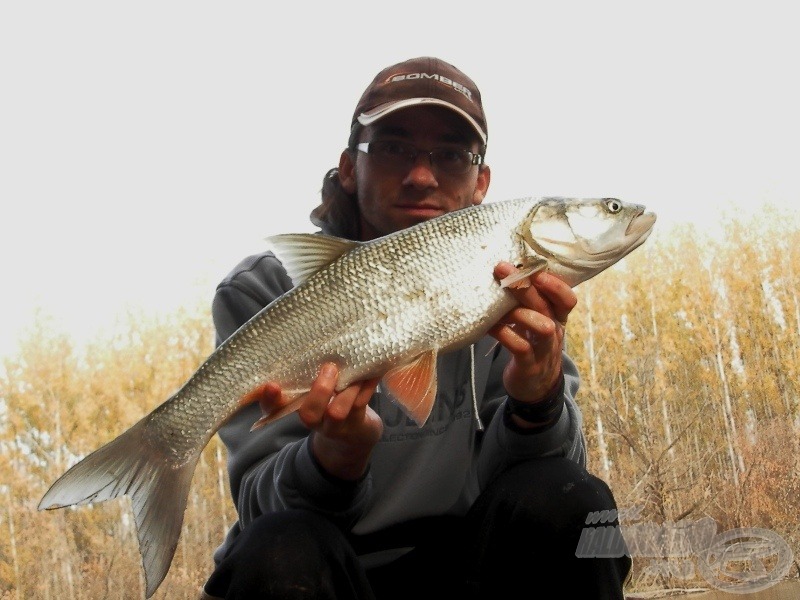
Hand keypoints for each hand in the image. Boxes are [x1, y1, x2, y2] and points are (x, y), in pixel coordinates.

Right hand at [255, 364, 382, 480]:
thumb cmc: (328, 401)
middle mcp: (313, 419)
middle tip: (329, 368)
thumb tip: (311, 338)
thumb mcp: (312, 389)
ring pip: (337, 411)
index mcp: (296, 407)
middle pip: (308, 413)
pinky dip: (367, 386)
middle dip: (319, 391)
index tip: (272, 385)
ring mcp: (335, 425)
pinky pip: (361, 404)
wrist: (352, 435)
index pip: (273, 407)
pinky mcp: (356, 423)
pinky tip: (373, 372)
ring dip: (348, 389)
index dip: (269, 399)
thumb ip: (308, 373)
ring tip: (355, 372)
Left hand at [489, 262, 576, 403]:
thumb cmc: (532, 346)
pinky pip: (520, 347)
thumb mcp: (535, 323)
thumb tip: (503, 273)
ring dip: (520, 312)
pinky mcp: (530, 366)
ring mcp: (544, 350)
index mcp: (557, 319)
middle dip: (526, 286)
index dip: (554, 284)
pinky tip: (490, 326)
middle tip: (503, 269)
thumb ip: (527, 304)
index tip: (533, 266)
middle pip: (547, 306)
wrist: (535, 387)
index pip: (566, 298)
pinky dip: (505, 334)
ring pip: (541, 327)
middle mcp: (554, 332)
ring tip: (499, 305)